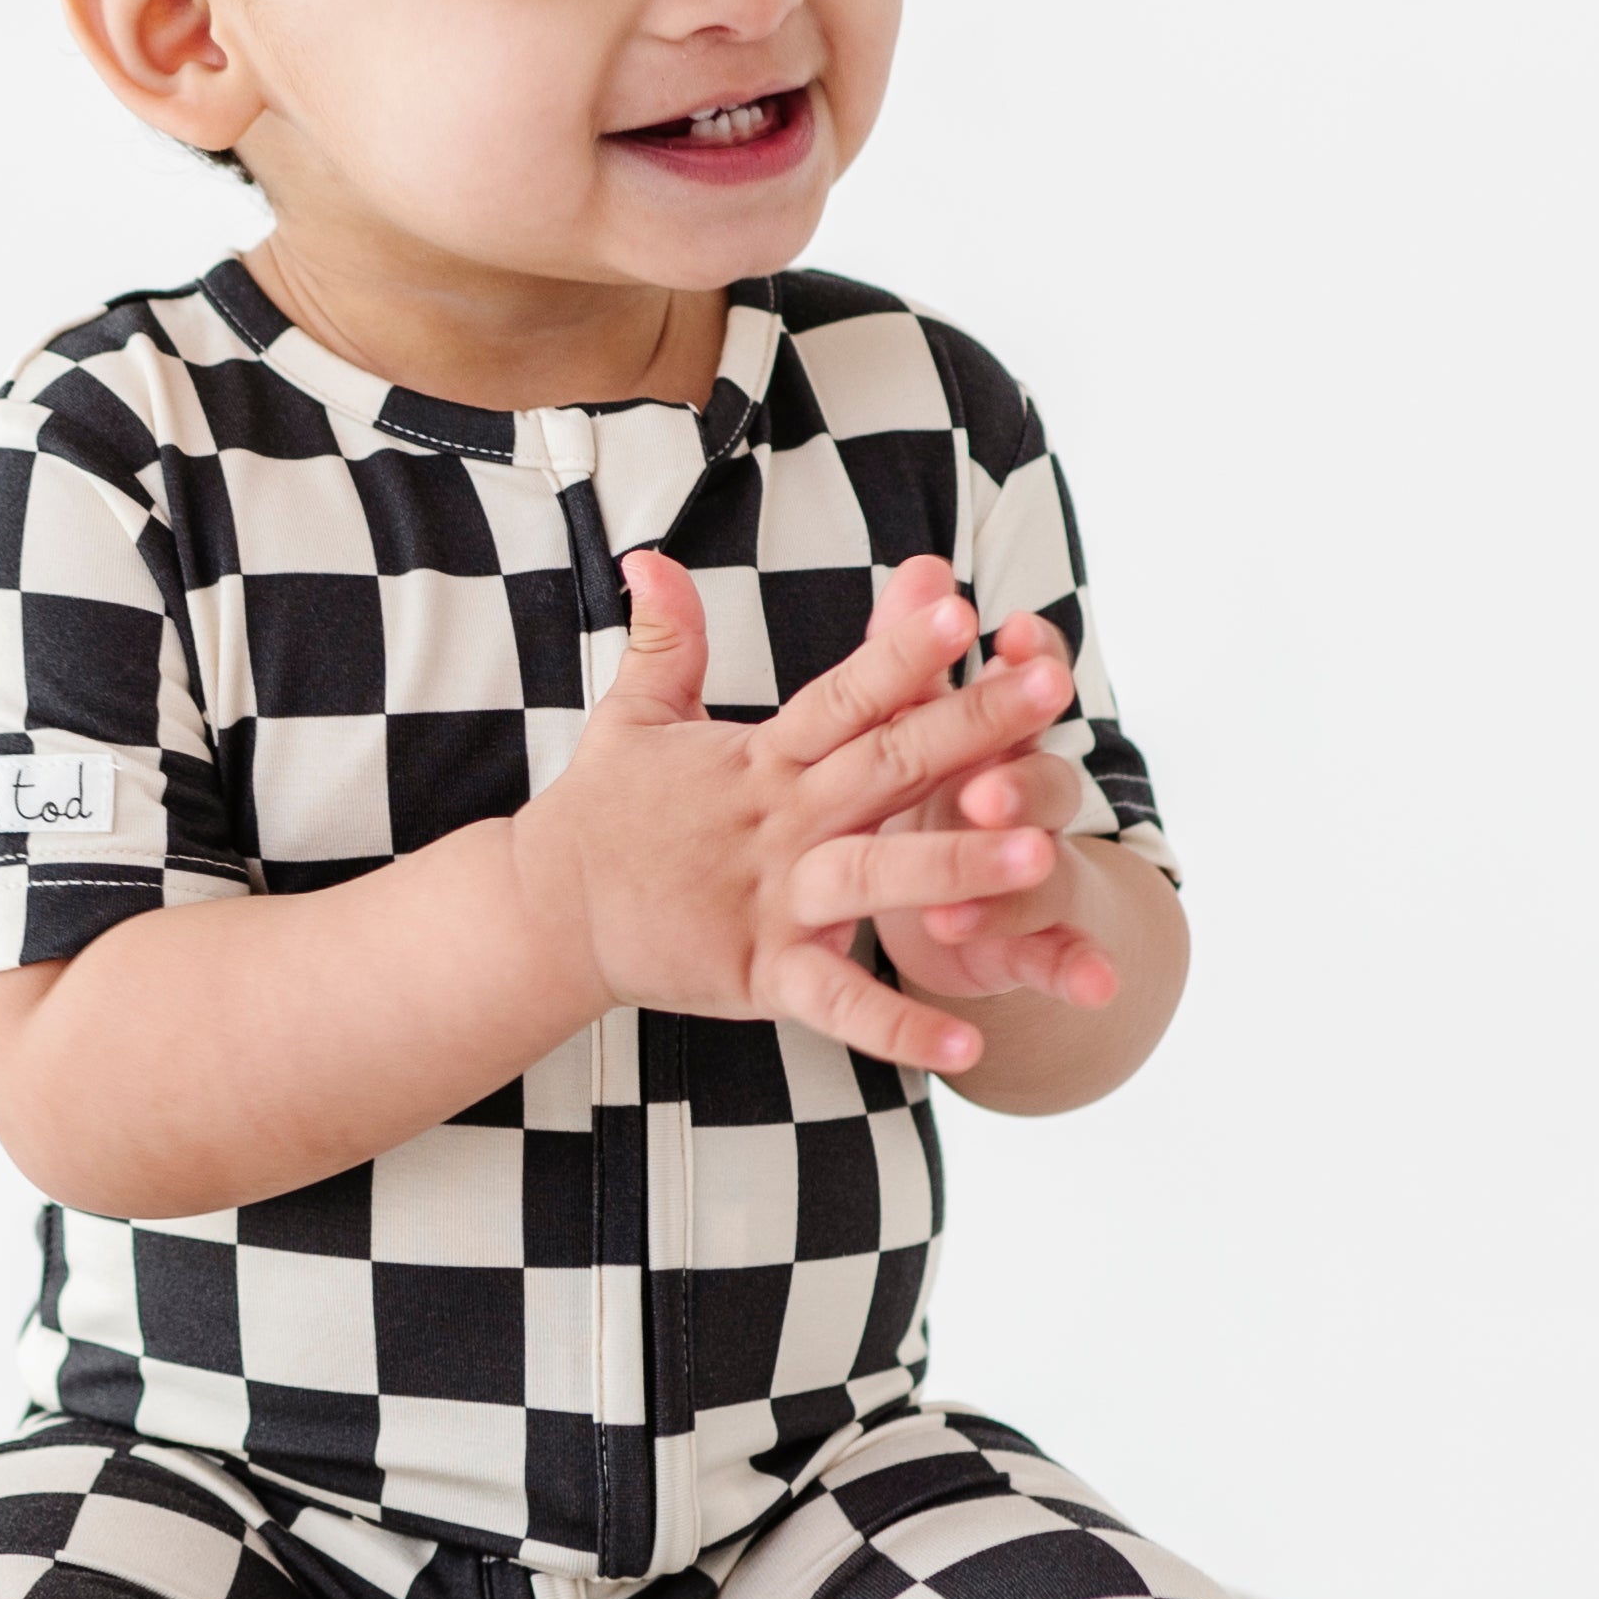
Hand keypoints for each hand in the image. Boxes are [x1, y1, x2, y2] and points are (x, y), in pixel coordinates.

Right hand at [508, 549, 1079, 1072]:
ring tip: (1042, 854)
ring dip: (957, 865)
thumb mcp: (633, 716)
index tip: (963, 609)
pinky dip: (899, 1026)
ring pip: (876, 877)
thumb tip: (651, 556)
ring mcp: (774, 899)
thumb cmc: (601, 813)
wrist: (545, 911)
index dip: (901, 653)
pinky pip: (838, 1002)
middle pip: (887, 765)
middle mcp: (780, 822)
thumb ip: (662, 639)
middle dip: (973, 726)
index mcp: (763, 760)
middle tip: (1054, 688)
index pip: (843, 695)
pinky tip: (971, 1042)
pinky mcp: (760, 971)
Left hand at [869, 610, 1120, 1010]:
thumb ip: (912, 654)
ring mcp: (1040, 870)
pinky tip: (1098, 986)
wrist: (980, 898)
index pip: (1021, 688)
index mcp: (992, 737)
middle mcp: (1029, 797)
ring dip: (1025, 874)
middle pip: (1040, 777)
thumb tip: (922, 565)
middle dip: (1018, 777)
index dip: (1027, 662)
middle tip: (985, 786)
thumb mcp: (916, 726)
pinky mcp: (1039, 940)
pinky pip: (1060, 953)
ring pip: (1048, 866)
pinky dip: (1080, 968)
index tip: (1013, 632)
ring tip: (1004, 883)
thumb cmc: (939, 789)